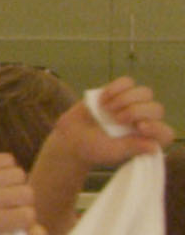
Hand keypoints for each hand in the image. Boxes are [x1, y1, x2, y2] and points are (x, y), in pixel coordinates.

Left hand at [0, 152, 37, 234]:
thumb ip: (20, 233)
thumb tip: (43, 233)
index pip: (28, 215)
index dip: (26, 217)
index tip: (16, 218)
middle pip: (27, 193)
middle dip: (23, 199)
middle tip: (10, 203)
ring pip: (20, 174)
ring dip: (17, 182)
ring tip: (4, 190)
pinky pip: (9, 159)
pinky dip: (7, 167)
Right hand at [56, 77, 173, 164]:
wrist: (70, 137)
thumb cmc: (92, 149)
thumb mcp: (111, 153)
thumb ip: (132, 148)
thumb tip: (153, 147)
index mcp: (145, 138)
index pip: (164, 133)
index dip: (156, 128)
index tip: (139, 127)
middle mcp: (143, 120)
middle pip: (156, 108)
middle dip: (135, 111)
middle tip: (116, 119)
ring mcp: (132, 104)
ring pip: (145, 93)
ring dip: (125, 99)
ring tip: (107, 109)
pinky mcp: (118, 92)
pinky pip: (126, 82)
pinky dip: (115, 88)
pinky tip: (102, 100)